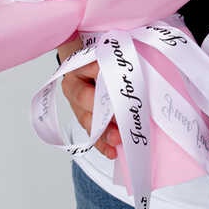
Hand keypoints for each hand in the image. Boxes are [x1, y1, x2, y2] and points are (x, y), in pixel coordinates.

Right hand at [58, 37, 119, 159]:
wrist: (86, 67)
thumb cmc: (102, 61)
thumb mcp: (109, 57)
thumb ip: (119, 65)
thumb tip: (135, 77)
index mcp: (79, 65)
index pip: (94, 71)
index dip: (108, 82)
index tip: (124, 91)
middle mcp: (74, 85)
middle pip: (85, 99)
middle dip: (104, 111)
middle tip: (120, 119)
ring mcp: (77, 105)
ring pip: (87, 120)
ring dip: (103, 132)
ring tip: (117, 139)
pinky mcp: (83, 119)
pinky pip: (91, 134)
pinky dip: (102, 144)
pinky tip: (112, 151)